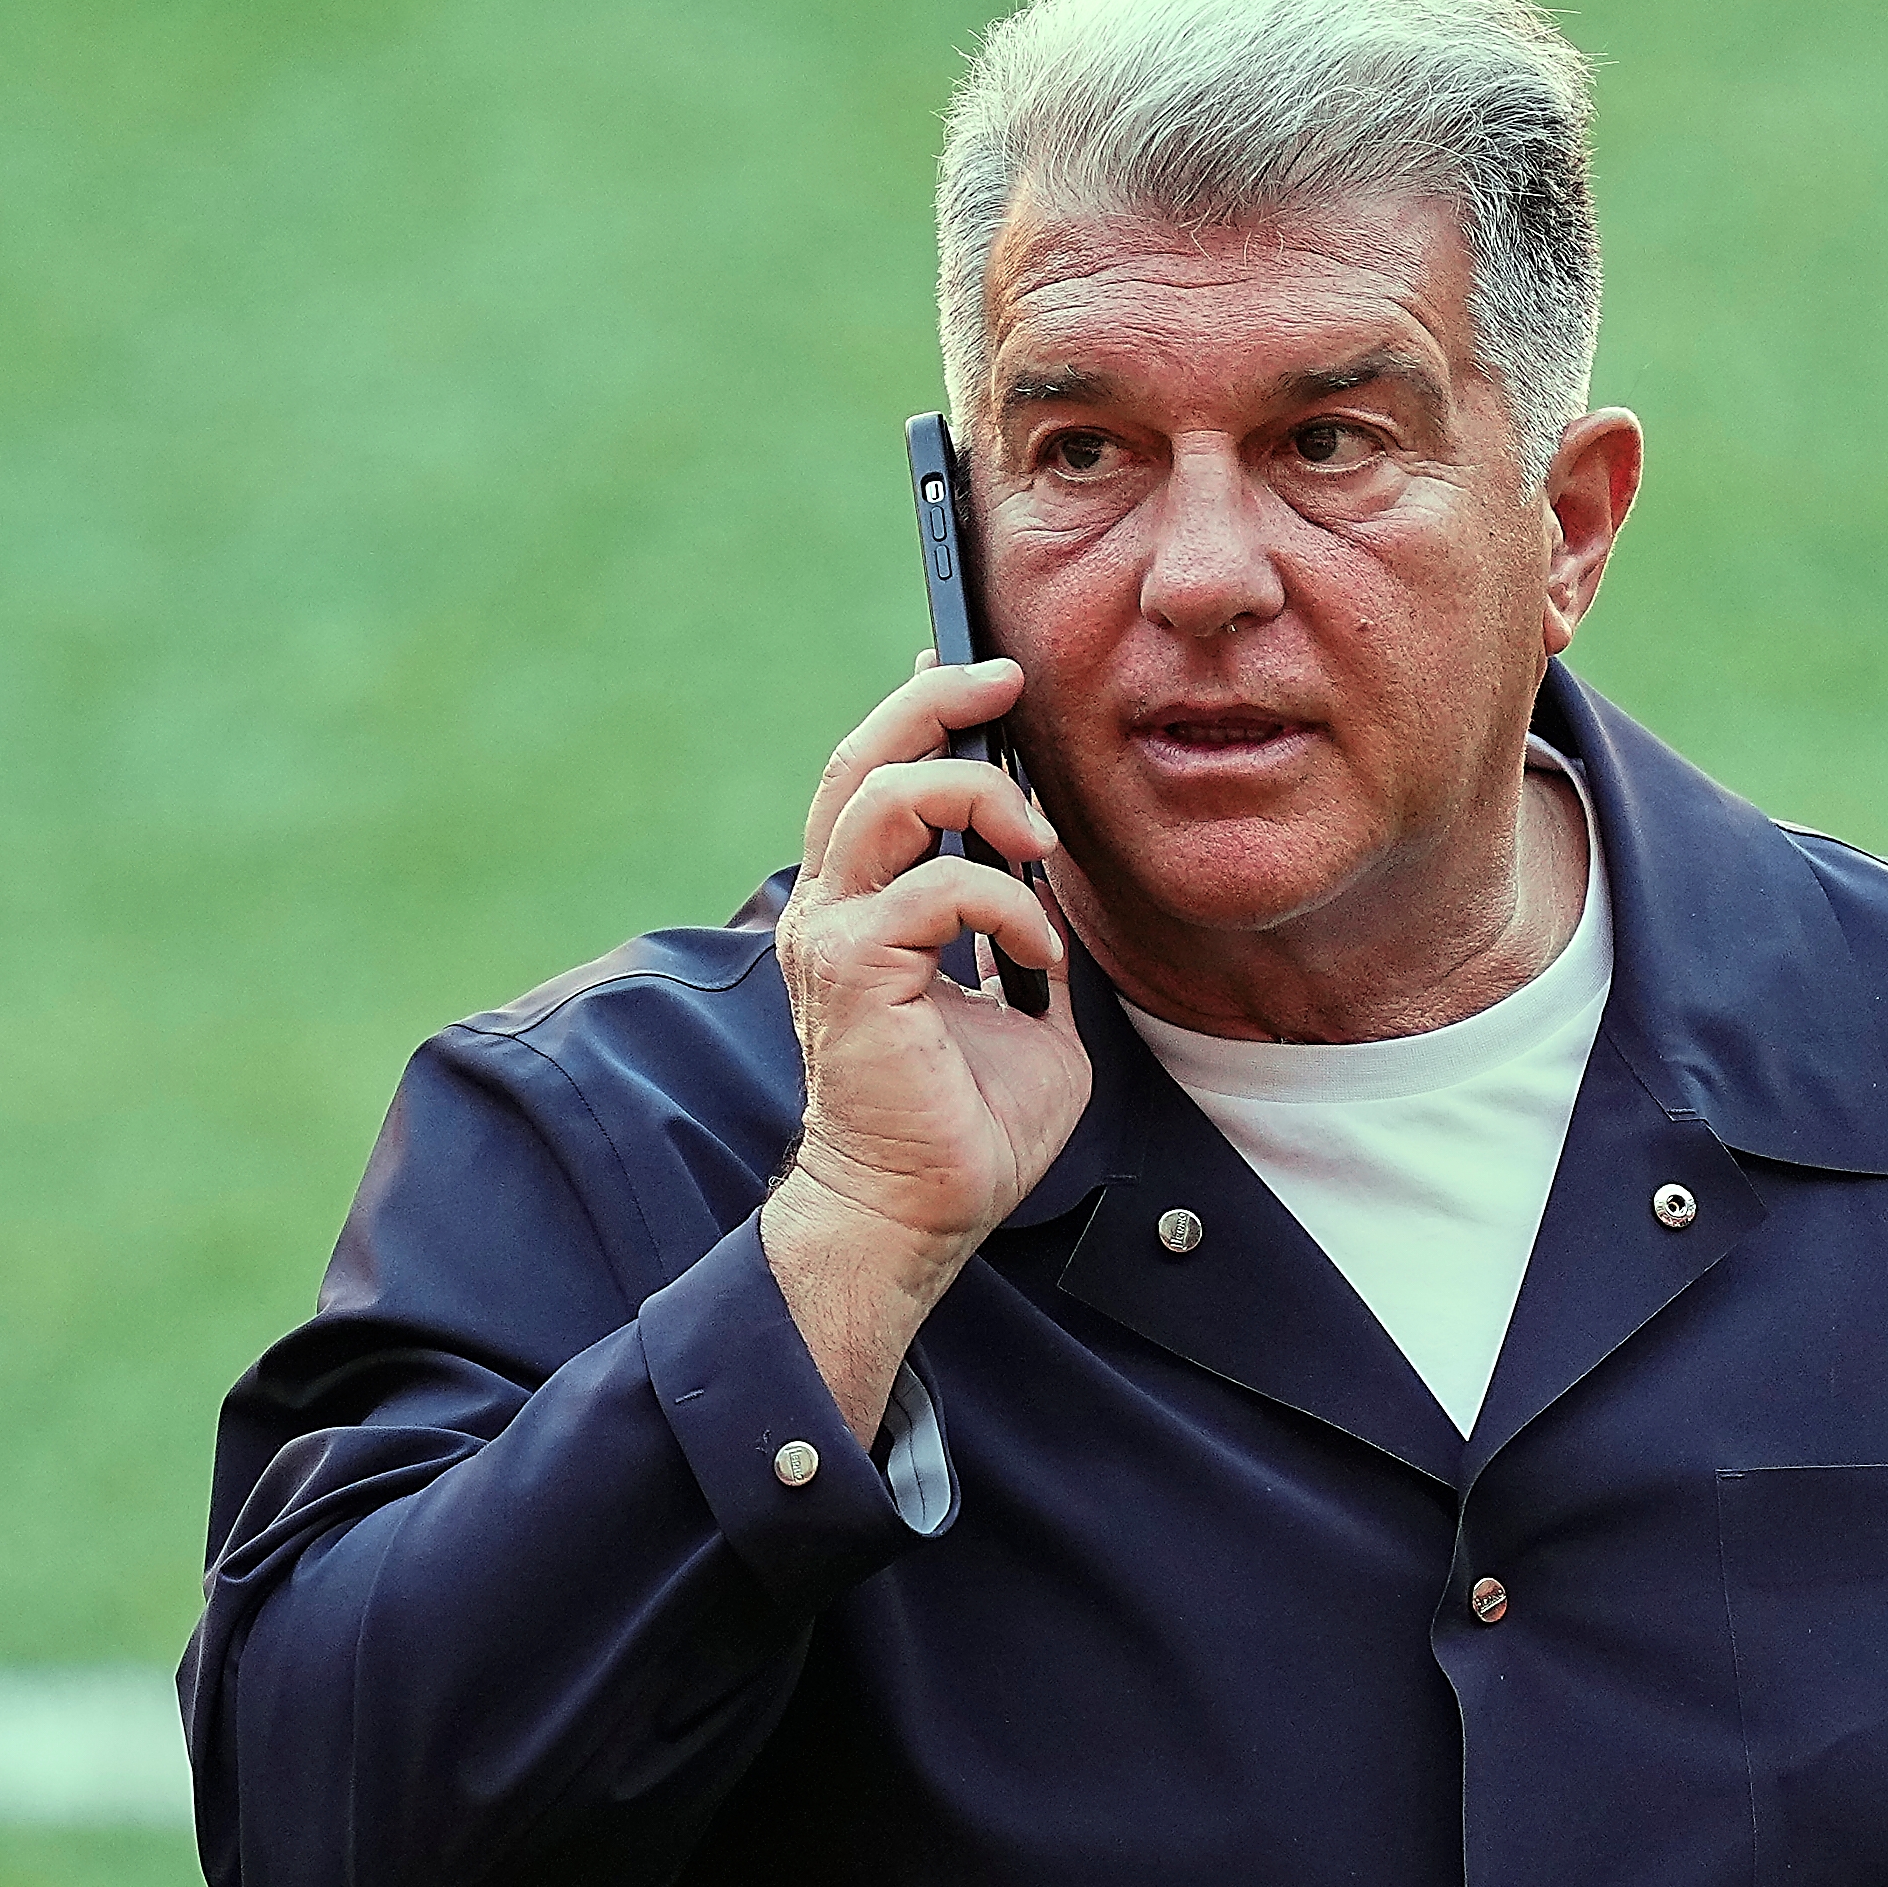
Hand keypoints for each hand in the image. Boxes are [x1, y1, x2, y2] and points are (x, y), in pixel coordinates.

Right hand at [762, 657, 1088, 1436]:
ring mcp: (833, 935)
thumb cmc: (965, 1126)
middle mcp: (832, 908)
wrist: (920, 1211)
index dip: (920, 708)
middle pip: (858, 757)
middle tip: (1009, 684)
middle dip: (935, 701)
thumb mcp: (1020, 1008)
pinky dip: (1005, 908)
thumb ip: (1023, 939)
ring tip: (1039, 846)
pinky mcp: (855, 972)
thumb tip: (1056, 891)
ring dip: (977, 800)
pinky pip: (935, 892)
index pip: (873, 776)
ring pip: (883, 798)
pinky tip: (1039, 954)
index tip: (985, 675)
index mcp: (861, 907)